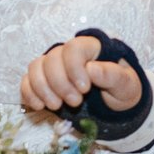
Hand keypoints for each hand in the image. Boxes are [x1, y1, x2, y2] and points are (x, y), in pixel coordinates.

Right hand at [21, 35, 141, 116]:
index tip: (85, 89)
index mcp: (91, 47)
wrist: (115, 103)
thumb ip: (112, 75)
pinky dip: (29, 93)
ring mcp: (54, 66)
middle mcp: (68, 53)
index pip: (74, 48)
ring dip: (42, 89)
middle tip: (75, 102)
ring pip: (36, 68)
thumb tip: (91, 69)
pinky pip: (27, 81)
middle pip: (52, 59)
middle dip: (60, 83)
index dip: (74, 68)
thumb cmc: (121, 89)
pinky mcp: (44, 81)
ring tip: (57, 106)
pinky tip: (39, 106)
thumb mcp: (126, 84)